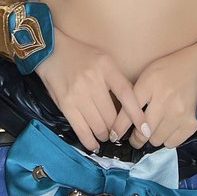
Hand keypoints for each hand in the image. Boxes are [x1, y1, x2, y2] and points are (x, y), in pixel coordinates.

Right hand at [36, 27, 146, 151]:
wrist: (51, 51)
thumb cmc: (81, 56)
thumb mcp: (104, 60)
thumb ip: (116, 80)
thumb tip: (132, 105)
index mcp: (106, 67)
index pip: (127, 94)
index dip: (137, 114)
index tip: (144, 129)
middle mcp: (93, 81)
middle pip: (112, 116)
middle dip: (116, 129)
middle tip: (116, 132)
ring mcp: (78, 94)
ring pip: (98, 126)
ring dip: (104, 135)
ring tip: (105, 135)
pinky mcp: (66, 104)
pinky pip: (81, 130)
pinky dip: (89, 141)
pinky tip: (93, 144)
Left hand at [111, 37, 196, 149]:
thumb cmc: (175, 67)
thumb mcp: (152, 71)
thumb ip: (139, 91)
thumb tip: (126, 115)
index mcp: (150, 83)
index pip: (128, 111)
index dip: (118, 127)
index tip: (114, 135)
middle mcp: (163, 100)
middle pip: (141, 132)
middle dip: (136, 138)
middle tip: (135, 137)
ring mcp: (178, 113)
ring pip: (156, 140)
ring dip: (153, 137)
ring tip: (155, 130)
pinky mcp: (191, 123)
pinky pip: (172, 143)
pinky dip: (168, 139)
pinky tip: (168, 130)